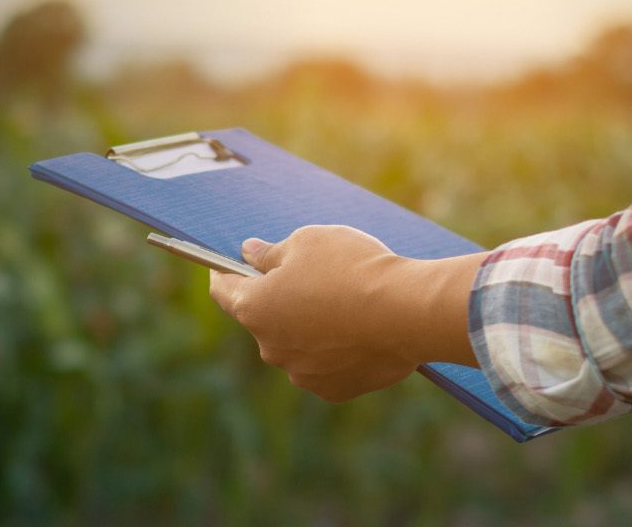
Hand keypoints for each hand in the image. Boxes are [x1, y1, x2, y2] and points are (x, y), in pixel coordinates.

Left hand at [208, 225, 483, 402]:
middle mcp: (270, 348)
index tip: (229, 263)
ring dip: (310, 328)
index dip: (224, 272)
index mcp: (255, 307)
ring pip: (297, 345)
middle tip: (311, 277)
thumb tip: (250, 255)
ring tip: (345, 304)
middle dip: (280, 300)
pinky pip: (326, 366)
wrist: (408, 312)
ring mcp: (302, 374)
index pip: (223, 290)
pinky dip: (336, 350)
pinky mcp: (334, 391)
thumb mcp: (308, 241)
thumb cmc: (353, 268)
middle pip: (265, 319)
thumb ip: (271, 252)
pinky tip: (361, 331)